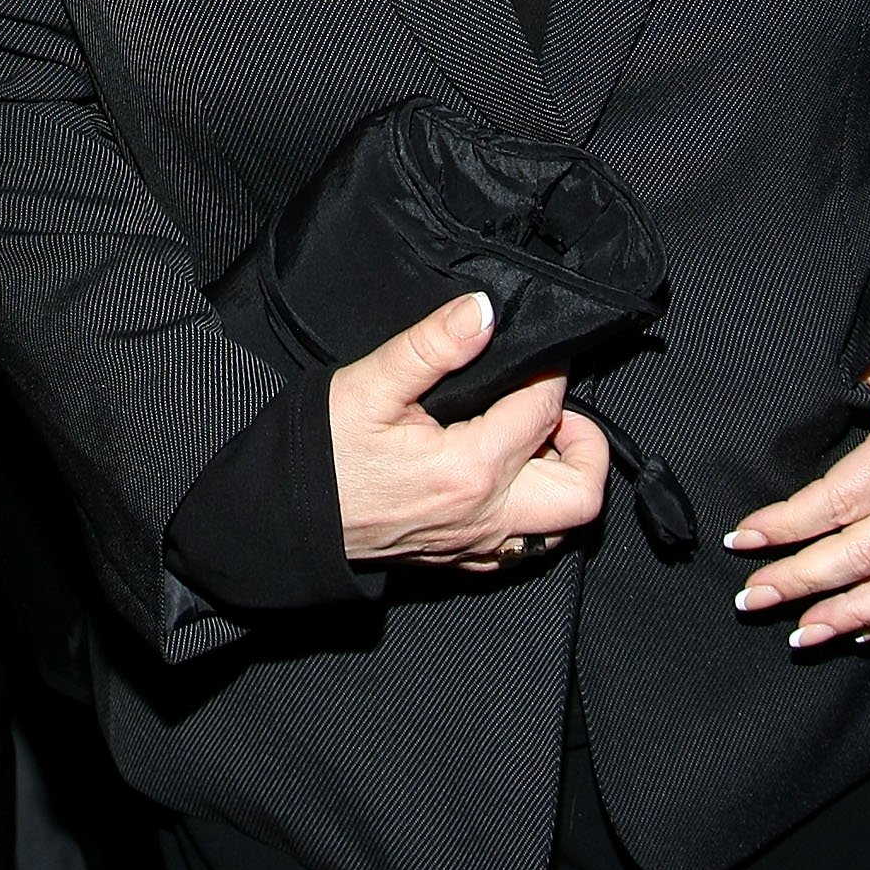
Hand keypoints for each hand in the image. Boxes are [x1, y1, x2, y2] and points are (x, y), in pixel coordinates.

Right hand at [330, 292, 609, 569]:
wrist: (284, 518)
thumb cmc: (321, 456)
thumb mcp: (369, 386)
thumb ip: (432, 346)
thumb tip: (482, 311)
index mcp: (470, 470)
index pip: (543, 412)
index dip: (550, 373)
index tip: (539, 351)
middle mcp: (485, 517)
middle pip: (581, 492)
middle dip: (585, 443)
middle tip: (554, 408)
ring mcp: (475, 545)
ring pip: (560, 527)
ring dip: (561, 479)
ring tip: (531, 439)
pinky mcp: (460, 558)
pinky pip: (524, 545)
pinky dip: (531, 510)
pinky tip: (501, 474)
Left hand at [723, 334, 869, 646]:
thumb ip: (844, 387)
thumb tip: (793, 410)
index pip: (837, 502)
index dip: (785, 526)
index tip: (742, 540)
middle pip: (862, 555)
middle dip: (801, 582)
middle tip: (753, 598)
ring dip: (848, 616)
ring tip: (802, 634)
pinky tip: (864, 629)